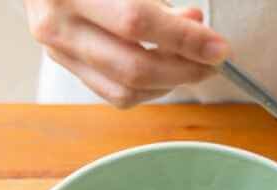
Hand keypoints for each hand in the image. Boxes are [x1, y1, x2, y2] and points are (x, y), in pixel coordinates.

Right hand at [24, 0, 229, 106]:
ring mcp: (59, 50)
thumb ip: (160, 0)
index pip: (136, 22)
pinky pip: (115, 93)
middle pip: (133, 66)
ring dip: (169, 84)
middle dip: (183, 71)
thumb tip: (195, 22)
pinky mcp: (66, 66)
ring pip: (125, 90)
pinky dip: (150, 88)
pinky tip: (166, 70)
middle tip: (212, 64)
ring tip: (191, 64)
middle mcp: (57, 23)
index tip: (218, 47)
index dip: (184, 38)